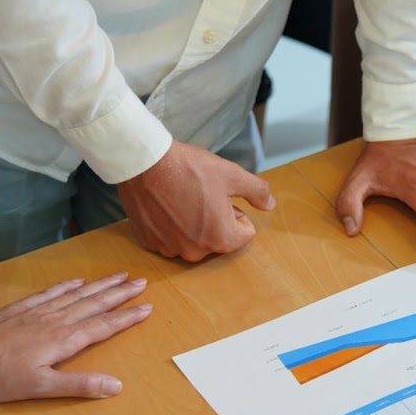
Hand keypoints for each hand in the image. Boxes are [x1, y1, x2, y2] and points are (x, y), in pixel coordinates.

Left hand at [0, 273, 151, 400]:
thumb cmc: (0, 376)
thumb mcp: (42, 388)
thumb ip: (80, 385)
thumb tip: (116, 385)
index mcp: (65, 340)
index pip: (104, 326)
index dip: (126, 317)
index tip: (147, 306)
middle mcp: (57, 321)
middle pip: (95, 304)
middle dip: (120, 293)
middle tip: (141, 282)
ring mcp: (40, 312)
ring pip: (77, 294)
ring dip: (100, 285)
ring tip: (119, 276)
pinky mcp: (24, 309)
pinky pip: (52, 292)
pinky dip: (68, 285)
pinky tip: (77, 280)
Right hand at [118, 140, 275, 260]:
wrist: (145, 163)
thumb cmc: (189, 168)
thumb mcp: (232, 174)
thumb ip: (257, 192)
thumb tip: (270, 205)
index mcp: (221, 238)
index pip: (244, 233)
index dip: (235, 212)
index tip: (219, 197)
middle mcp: (195, 252)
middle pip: (218, 239)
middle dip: (214, 221)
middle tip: (199, 195)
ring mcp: (170, 249)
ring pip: (193, 239)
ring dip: (191, 224)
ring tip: (180, 199)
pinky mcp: (150, 243)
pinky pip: (169, 238)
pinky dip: (169, 225)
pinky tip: (164, 205)